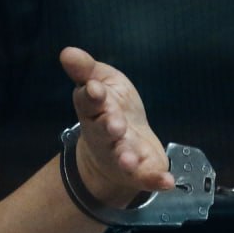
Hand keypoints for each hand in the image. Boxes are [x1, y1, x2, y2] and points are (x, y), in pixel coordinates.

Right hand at [59, 47, 173, 206]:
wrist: (118, 146)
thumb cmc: (110, 108)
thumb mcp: (101, 81)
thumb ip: (86, 69)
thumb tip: (67, 51)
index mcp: (94, 109)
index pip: (89, 101)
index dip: (92, 95)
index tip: (95, 89)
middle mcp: (104, 134)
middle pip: (104, 130)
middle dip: (109, 126)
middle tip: (114, 124)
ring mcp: (121, 153)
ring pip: (121, 155)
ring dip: (125, 157)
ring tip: (129, 159)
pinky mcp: (139, 170)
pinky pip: (146, 175)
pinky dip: (155, 179)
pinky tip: (167, 181)